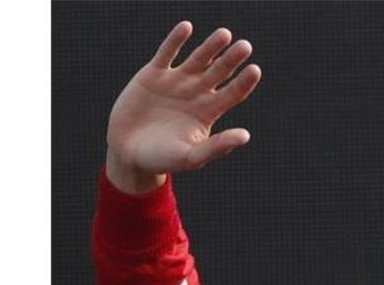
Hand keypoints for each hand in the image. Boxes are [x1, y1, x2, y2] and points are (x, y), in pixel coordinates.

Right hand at [105, 21, 261, 193]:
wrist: (128, 153)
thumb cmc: (163, 159)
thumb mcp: (192, 156)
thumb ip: (218, 146)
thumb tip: (245, 136)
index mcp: (209, 112)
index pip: (233, 93)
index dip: (244, 82)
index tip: (255, 70)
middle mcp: (196, 94)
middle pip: (219, 72)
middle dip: (232, 60)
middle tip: (246, 46)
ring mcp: (175, 82)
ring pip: (198, 59)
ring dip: (211, 47)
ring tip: (225, 34)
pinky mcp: (153, 75)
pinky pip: (167, 53)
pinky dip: (176, 40)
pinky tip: (187, 27)